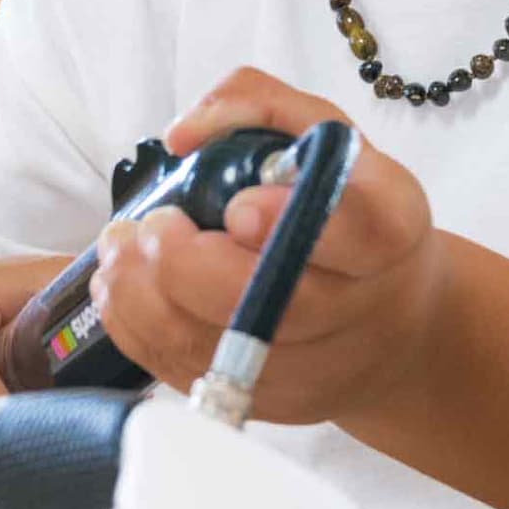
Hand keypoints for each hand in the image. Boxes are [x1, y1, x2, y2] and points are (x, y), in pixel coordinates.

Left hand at [88, 69, 447, 426]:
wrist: (390, 317)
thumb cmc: (349, 210)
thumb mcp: (324, 136)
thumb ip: (258, 105)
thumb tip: (183, 133)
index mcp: (388, 229)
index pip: (354, 231)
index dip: (285, 222)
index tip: (236, 208)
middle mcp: (360, 306)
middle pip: (270, 306)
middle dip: (184, 265)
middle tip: (149, 226)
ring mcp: (317, 366)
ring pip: (218, 349)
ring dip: (144, 297)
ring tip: (119, 250)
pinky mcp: (274, 403)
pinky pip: (193, 376)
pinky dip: (140, 331)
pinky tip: (123, 289)